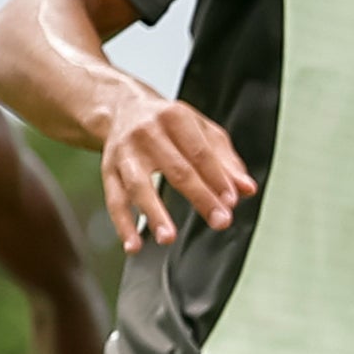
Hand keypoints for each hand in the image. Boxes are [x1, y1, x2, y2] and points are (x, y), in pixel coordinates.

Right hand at [98, 85, 253, 249]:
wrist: (123, 108)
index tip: (231, 201)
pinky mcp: (108, 170)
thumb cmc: (169, 123)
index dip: (217, 178)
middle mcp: (147, 133)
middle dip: (200, 198)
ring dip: (154, 214)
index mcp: (175, 117)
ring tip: (167, 237)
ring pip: (139, 186)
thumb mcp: (202, 131)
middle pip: (176, 169)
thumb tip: (246, 189)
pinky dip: (123, 225)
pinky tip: (133, 244)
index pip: (200, 152)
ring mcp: (125, 153)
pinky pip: (114, 200)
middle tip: (219, 220)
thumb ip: (226, 161)